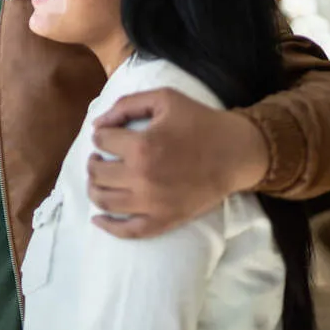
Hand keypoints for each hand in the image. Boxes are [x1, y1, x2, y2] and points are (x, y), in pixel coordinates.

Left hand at [87, 88, 269, 238]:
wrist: (236, 153)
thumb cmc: (200, 122)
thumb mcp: (164, 98)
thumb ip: (126, 105)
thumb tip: (97, 124)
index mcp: (141, 146)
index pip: (101, 141)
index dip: (101, 135)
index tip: (107, 135)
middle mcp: (142, 177)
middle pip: (97, 172)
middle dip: (93, 160)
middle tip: (100, 156)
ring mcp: (152, 203)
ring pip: (105, 201)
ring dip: (94, 188)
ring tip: (99, 178)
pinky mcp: (164, 220)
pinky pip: (129, 231)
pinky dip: (109, 226)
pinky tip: (98, 219)